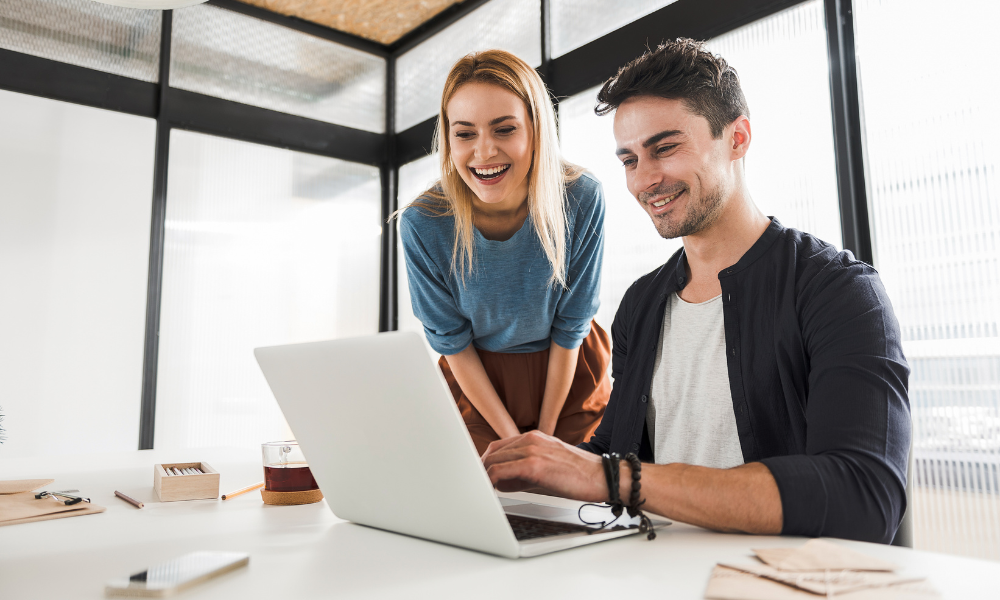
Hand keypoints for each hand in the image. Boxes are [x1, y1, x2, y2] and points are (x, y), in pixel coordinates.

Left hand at [481, 430, 606, 500]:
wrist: (603, 476)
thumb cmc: (579, 475)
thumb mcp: (547, 468)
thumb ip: (522, 474)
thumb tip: (500, 483)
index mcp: (534, 437)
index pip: (499, 447)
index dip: (486, 462)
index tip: (480, 476)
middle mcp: (531, 439)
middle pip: (492, 452)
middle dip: (481, 470)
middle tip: (477, 486)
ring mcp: (532, 450)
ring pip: (493, 460)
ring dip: (484, 476)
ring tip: (482, 491)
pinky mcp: (534, 465)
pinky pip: (501, 472)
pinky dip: (491, 481)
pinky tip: (491, 491)